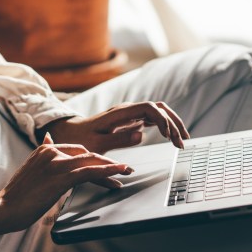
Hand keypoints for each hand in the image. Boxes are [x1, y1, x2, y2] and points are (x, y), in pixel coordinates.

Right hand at [0, 134, 133, 243]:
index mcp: (44, 149)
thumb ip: (42, 154)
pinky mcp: (62, 177)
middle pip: (86, 153)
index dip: (92, 156)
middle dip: (106, 159)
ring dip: (112, 165)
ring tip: (127, 169)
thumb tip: (47, 138)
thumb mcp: (30, 168)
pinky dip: (108, 170)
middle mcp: (51, 152)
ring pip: (91, 160)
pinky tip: (119, 171)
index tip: (105, 162)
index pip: (75, 149)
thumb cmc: (17, 195)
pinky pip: (90, 171)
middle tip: (122, 167)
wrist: (4, 208)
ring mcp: (57, 164)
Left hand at [43, 101, 190, 153]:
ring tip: (181, 142)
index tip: (167, 136)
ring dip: (172, 125)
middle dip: (173, 123)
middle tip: (181, 143)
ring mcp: (131, 115)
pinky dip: (165, 128)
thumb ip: (118, 139)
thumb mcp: (96, 143)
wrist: (69, 133)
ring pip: (158, 113)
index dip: (161, 120)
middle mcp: (128, 110)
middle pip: (159, 108)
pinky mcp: (131, 121)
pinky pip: (153, 120)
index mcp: (120, 113)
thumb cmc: (80, 139)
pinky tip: (172, 138)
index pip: (149, 108)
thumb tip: (141, 135)